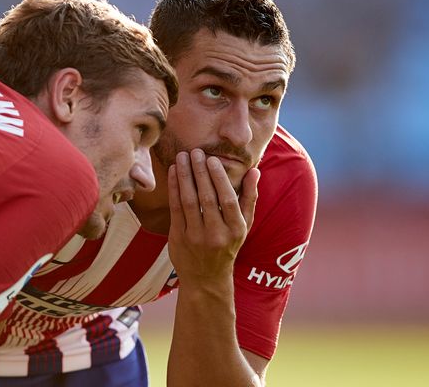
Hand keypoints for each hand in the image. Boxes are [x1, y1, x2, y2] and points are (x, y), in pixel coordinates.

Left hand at [167, 148, 259, 286]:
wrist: (206, 277)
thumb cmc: (228, 245)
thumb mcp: (244, 225)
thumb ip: (250, 197)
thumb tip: (255, 170)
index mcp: (236, 230)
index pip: (228, 200)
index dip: (219, 178)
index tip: (212, 159)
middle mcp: (216, 235)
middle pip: (207, 198)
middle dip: (200, 172)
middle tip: (195, 151)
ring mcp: (196, 237)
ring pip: (189, 201)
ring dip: (184, 176)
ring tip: (182, 156)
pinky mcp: (178, 238)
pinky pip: (175, 208)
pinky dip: (174, 188)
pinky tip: (174, 172)